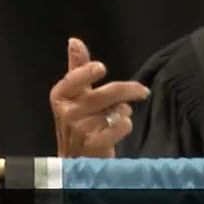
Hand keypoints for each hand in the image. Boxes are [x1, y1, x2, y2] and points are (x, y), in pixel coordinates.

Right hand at [49, 38, 149, 157]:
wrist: (76, 162)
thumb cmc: (79, 124)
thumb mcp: (76, 96)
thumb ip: (78, 69)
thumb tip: (74, 41)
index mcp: (60, 97)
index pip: (72, 80)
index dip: (85, 73)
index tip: (101, 68)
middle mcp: (66, 114)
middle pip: (105, 94)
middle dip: (129, 90)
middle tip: (142, 91)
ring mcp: (79, 132)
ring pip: (114, 111)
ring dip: (124, 111)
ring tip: (120, 116)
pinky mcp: (92, 147)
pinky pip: (118, 128)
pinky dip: (124, 125)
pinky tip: (120, 127)